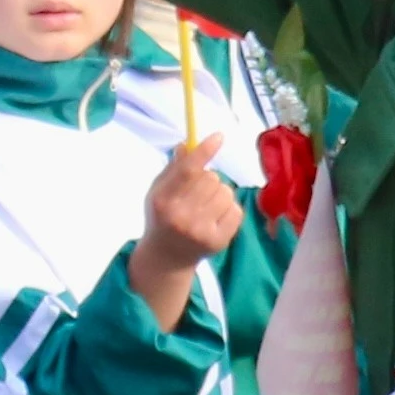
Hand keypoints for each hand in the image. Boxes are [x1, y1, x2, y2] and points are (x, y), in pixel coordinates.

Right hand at [129, 136, 243, 326]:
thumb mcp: (158, 192)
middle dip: (208, 180)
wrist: (167, 258)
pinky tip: (215, 219)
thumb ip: (173, 168)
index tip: (219, 137)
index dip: (204, 151)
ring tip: (206, 207)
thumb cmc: (162, 217)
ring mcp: (201, 231)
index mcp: (163, 201)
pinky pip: (236, 210)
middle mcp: (181, 217)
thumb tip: (188, 144)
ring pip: (226, 192)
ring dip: (220, 194)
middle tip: (198, 193)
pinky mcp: (218, 241)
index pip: (187, 171)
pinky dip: (229, 210)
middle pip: (211, 178)